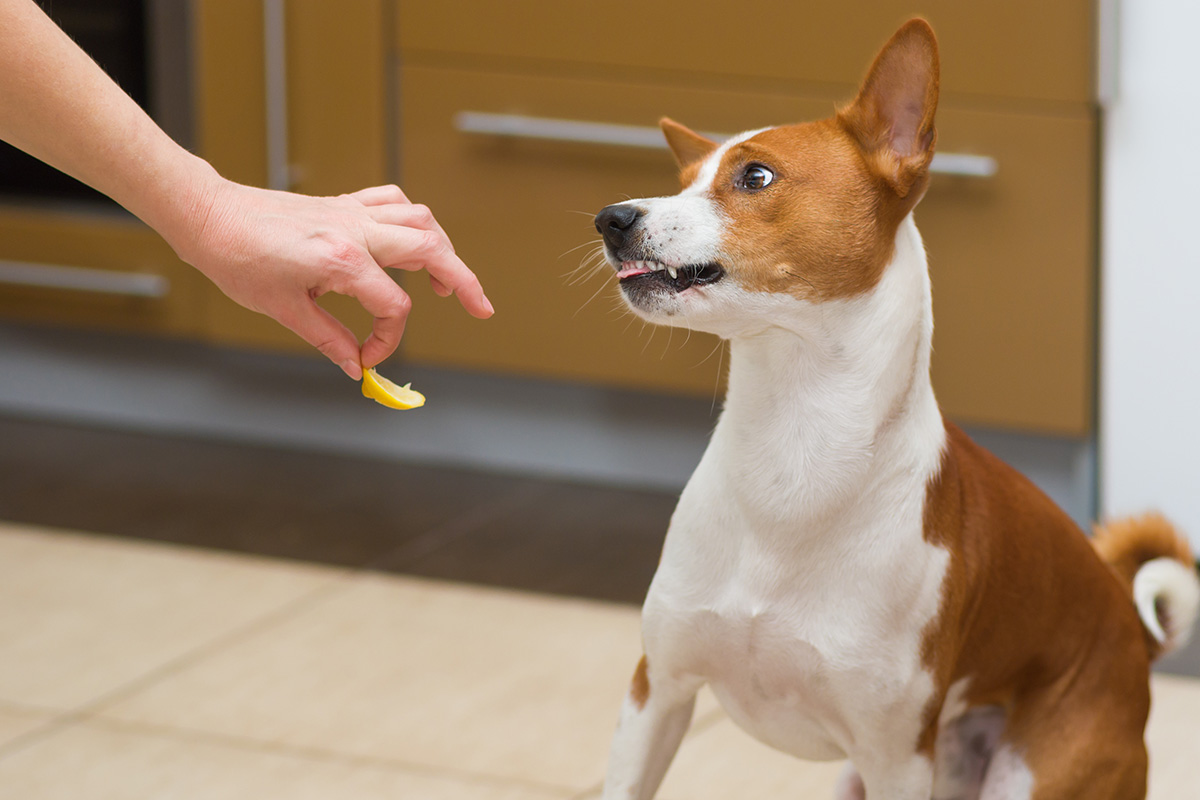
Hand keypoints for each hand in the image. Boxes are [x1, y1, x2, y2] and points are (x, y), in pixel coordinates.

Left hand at [169, 178, 492, 378]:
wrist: (209, 216)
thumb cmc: (237, 259)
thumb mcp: (285, 309)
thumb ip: (328, 337)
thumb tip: (353, 363)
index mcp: (341, 261)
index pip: (393, 306)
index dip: (387, 340)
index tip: (367, 357)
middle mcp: (355, 230)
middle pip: (432, 250)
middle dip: (464, 281)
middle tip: (481, 307)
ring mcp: (351, 213)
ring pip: (420, 220)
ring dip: (444, 248)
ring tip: (448, 280)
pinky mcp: (342, 204)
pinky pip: (393, 202)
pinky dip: (411, 220)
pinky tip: (411, 242)